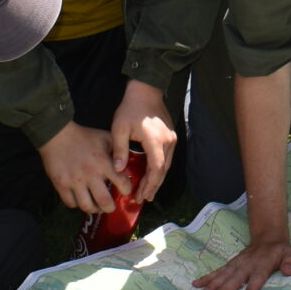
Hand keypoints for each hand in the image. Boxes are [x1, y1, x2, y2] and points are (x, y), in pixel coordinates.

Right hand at [40, 122, 118, 214]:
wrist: (57, 135)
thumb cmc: (84, 136)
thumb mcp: (105, 138)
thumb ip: (118, 150)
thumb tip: (127, 162)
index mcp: (104, 163)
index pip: (122, 184)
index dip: (126, 190)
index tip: (125, 191)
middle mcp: (91, 175)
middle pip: (105, 202)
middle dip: (110, 208)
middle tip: (111, 207)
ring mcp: (75, 181)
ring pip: (87, 206)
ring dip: (94, 210)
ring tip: (96, 207)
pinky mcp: (61, 185)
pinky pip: (70, 203)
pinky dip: (76, 204)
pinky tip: (80, 200)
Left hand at [112, 80, 176, 198]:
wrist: (146, 90)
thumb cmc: (131, 108)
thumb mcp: (120, 128)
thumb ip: (119, 149)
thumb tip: (119, 169)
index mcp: (155, 141)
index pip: (155, 169)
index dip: (149, 185)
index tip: (140, 195)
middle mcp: (168, 142)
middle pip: (163, 170)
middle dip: (153, 186)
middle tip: (143, 198)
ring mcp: (172, 139)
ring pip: (167, 165)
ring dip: (157, 179)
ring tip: (148, 191)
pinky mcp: (171, 136)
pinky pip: (167, 157)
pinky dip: (160, 169)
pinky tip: (152, 175)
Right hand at [195, 233, 290, 289]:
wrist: (268, 238)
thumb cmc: (281, 251)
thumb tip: (288, 270)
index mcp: (263, 264)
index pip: (258, 276)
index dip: (253, 286)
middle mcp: (248, 264)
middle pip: (235, 278)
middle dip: (224, 289)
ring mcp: (238, 264)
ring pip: (224, 275)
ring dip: (212, 285)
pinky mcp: (232, 264)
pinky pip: (219, 271)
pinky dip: (208, 277)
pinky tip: (197, 283)